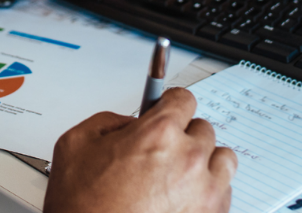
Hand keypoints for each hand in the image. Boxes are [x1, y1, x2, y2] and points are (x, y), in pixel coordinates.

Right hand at [44, 88, 235, 212]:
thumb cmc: (83, 205)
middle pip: (204, 129)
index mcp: (158, 134)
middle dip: (183, 135)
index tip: (166, 109)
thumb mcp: (76, 143)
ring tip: (180, 173)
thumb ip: (109, 122)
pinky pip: (225, 194)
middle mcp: (188, 160)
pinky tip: (182, 198)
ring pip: (223, 160)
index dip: (170, 102)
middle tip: (162, 149)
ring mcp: (205, 194)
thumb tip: (131, 125)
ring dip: (204, 161)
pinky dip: (208, 192)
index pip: (184, 99)